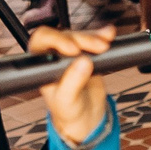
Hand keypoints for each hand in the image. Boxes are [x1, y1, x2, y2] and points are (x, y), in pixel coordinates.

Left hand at [26, 26, 112, 146]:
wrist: (85, 115)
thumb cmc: (68, 109)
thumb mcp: (66, 100)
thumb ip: (72, 82)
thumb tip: (84, 62)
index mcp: (41, 64)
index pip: (42, 41)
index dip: (57, 40)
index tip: (73, 50)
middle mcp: (54, 55)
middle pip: (65, 36)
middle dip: (82, 39)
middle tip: (98, 48)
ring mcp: (71, 54)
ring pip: (80, 36)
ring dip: (94, 38)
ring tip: (105, 46)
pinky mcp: (87, 53)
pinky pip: (94, 39)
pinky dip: (102, 36)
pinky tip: (109, 34)